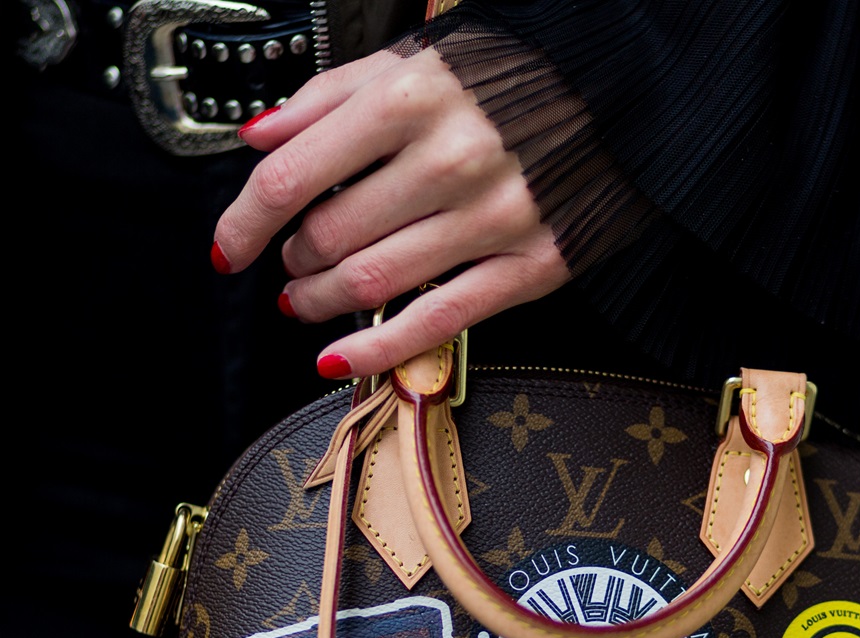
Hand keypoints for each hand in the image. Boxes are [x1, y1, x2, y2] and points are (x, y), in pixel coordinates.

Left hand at [212, 48, 570, 379]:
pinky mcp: (532, 265)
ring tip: (311, 297)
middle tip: (292, 261)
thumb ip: (333, 95)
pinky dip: (376, 349)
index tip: (230, 245)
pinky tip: (338, 357)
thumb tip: (260, 139)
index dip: (243, 222)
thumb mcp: (419, 58)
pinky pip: (437, 322)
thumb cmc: (518, 74)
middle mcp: (449, 159)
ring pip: (373, 283)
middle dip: (294, 259)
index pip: (291, 177)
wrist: (630, 94)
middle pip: (329, 237)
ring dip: (323, 301)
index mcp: (412, 97)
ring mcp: (493, 218)